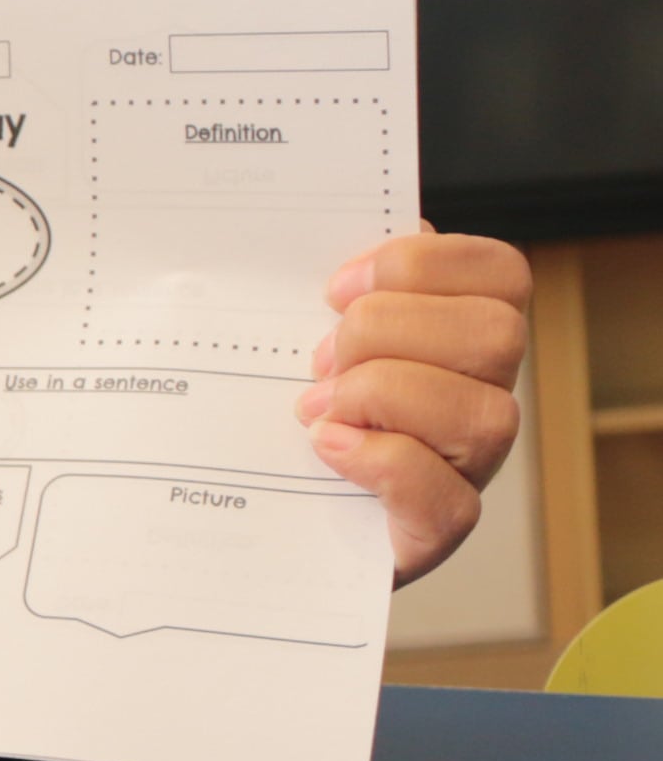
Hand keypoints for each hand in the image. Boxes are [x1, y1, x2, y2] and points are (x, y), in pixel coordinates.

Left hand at [296, 229, 530, 583]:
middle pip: (494, 334)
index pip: (498, 272)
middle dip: (386, 331)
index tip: (334, 288)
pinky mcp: (436, 529)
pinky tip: (327, 446)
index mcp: (457, 338)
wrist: (261, 516)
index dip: (420, 264)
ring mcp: (467, 466)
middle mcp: (479, 397)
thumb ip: (331, 289)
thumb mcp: (297, 338)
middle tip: (320, 358)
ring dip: (380, 396)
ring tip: (315, 408)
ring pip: (481, 412)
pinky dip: (378, 459)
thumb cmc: (284, 417)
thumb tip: (341, 231)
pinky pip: (442, 492)